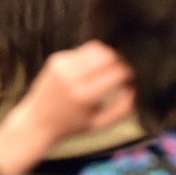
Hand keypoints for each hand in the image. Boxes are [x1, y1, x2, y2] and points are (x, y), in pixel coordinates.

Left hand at [11, 40, 135, 147]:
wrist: (36, 121)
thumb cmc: (72, 126)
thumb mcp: (100, 124)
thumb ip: (123, 109)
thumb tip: (138, 88)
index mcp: (84, 96)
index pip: (117, 72)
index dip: (131, 73)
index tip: (134, 80)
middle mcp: (72, 76)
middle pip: (108, 54)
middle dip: (121, 60)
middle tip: (125, 71)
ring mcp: (62, 64)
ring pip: (96, 48)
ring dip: (108, 56)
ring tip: (110, 69)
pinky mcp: (57, 58)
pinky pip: (83, 51)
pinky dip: (92, 58)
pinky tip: (91, 70)